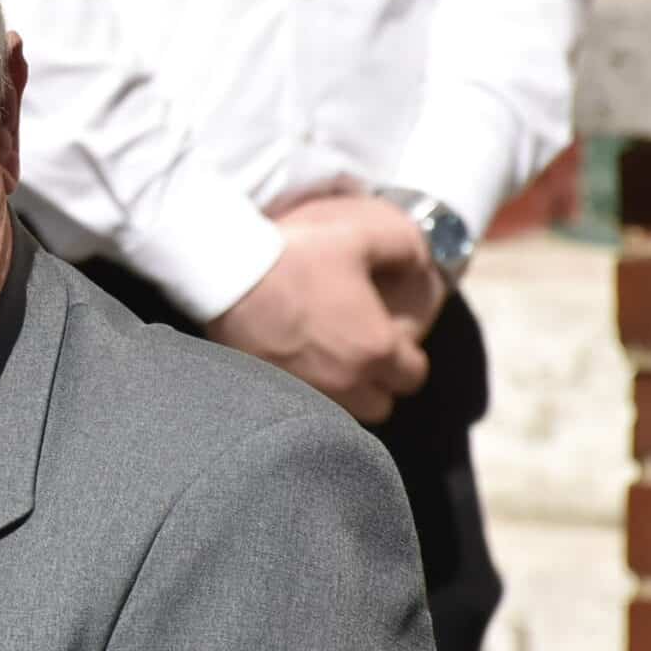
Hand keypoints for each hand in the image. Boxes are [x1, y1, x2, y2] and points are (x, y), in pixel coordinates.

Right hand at [206, 195, 442, 422]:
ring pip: (343, 414)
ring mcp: (308, 393)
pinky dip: (308, 397)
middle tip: (361, 356)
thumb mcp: (360, 235)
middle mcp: (347, 381)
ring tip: (329, 367)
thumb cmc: (298, 256)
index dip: (407, 359)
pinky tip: (295, 369)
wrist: (229, 275)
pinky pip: (304, 408)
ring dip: (344, 395)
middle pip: (381, 405)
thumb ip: (402, 247)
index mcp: (376, 347)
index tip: (393, 342)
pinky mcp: (272, 394)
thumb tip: (421, 260)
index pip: (413, 376)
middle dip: (378, 384)